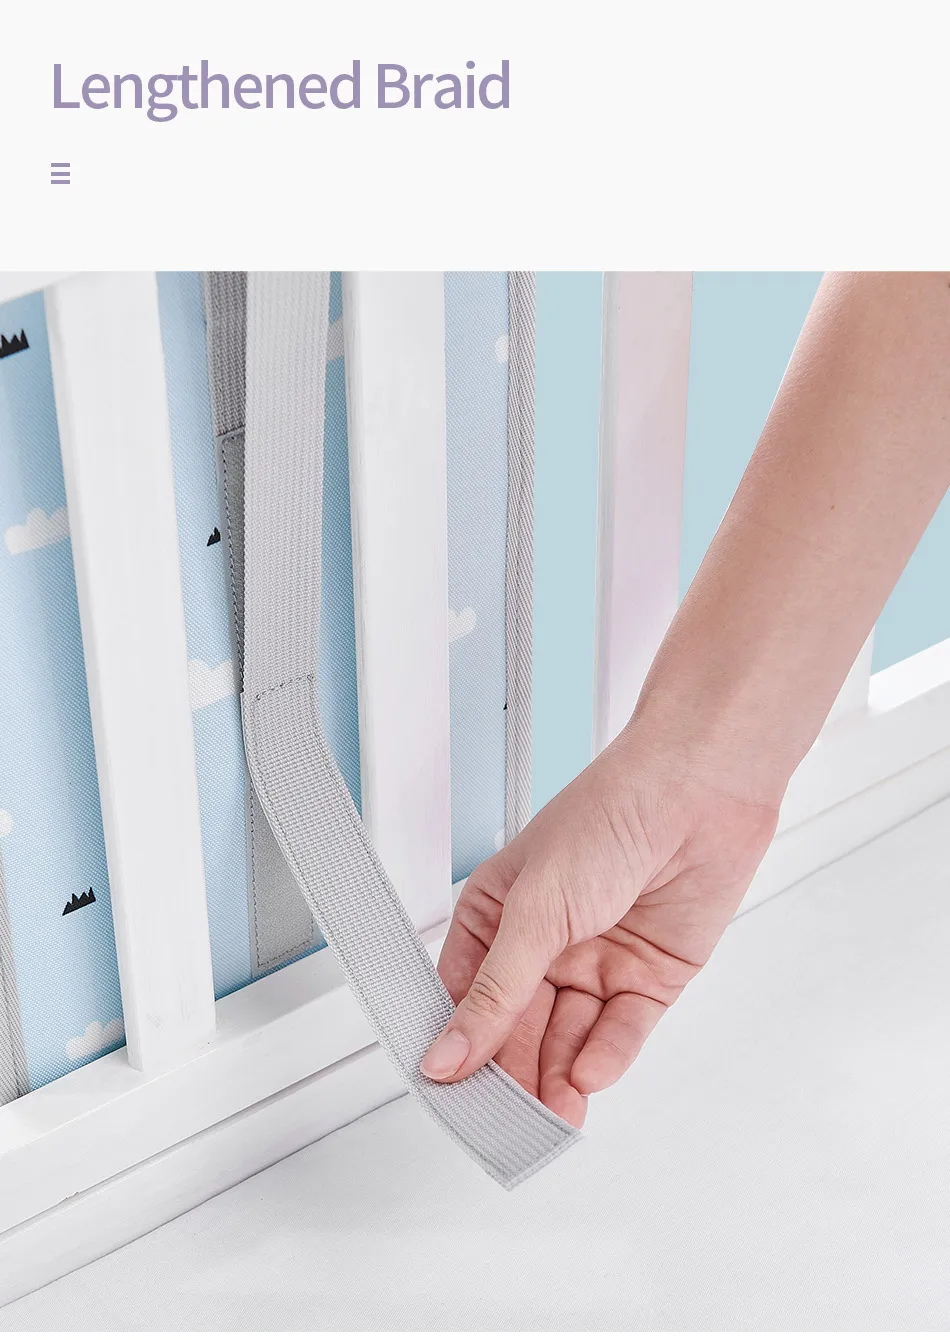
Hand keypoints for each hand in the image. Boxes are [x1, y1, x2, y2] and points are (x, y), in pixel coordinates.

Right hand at [421, 724, 779, 1125]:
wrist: (701, 791)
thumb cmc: (609, 816)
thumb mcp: (535, 909)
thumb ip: (495, 992)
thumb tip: (446, 1053)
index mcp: (498, 915)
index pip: (465, 996)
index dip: (456, 1044)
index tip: (449, 1092)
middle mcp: (545, 943)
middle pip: (516, 1028)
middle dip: (512, 1074)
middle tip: (504, 1123)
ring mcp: (596, 962)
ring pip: (567, 1039)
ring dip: (558, 1077)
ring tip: (550, 1115)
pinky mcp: (648, 978)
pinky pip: (621, 1031)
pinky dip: (605, 1054)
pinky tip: (588, 1074)